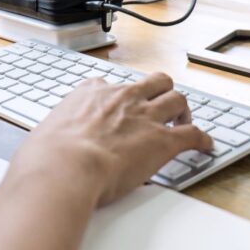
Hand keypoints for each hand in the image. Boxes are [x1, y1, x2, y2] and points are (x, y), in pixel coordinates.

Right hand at [9, 74, 212, 207]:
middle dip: (160, 91)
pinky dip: (202, 139)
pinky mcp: (163, 141)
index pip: (109, 86)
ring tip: (183, 121)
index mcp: (91, 94)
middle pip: (153, 82)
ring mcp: (145, 117)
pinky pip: (192, 134)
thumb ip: (53, 137)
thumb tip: (44, 152)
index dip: (117, 97)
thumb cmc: (48, 156)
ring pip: (177, 100)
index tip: (118, 107)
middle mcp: (122, 98)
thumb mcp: (44, 134)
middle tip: (161, 107)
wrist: (66, 167)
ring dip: (182, 110)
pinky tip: (205, 146)